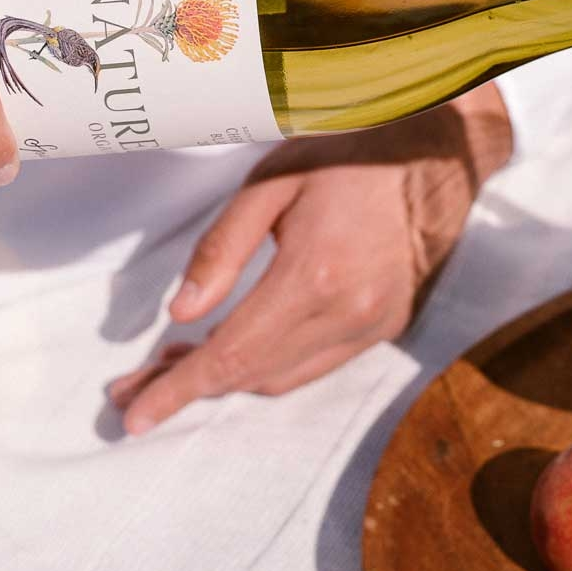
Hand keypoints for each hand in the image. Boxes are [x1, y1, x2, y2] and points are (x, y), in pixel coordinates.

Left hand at [108, 83, 513, 432]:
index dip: (178, 389)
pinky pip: (315, 365)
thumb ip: (221, 250)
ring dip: (227, 379)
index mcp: (314, 275)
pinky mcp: (387, 326)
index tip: (134, 416)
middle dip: (188, 387)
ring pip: (282, 378)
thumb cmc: (348, 155)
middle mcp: (348, 314)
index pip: (231, 354)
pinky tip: (236, 347)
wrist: (436, 155)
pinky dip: (269, 366)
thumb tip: (181, 315)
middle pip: (251, 375)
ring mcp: (373, 326)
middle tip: (135, 385)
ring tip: (177, 364)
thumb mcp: (269, 183)